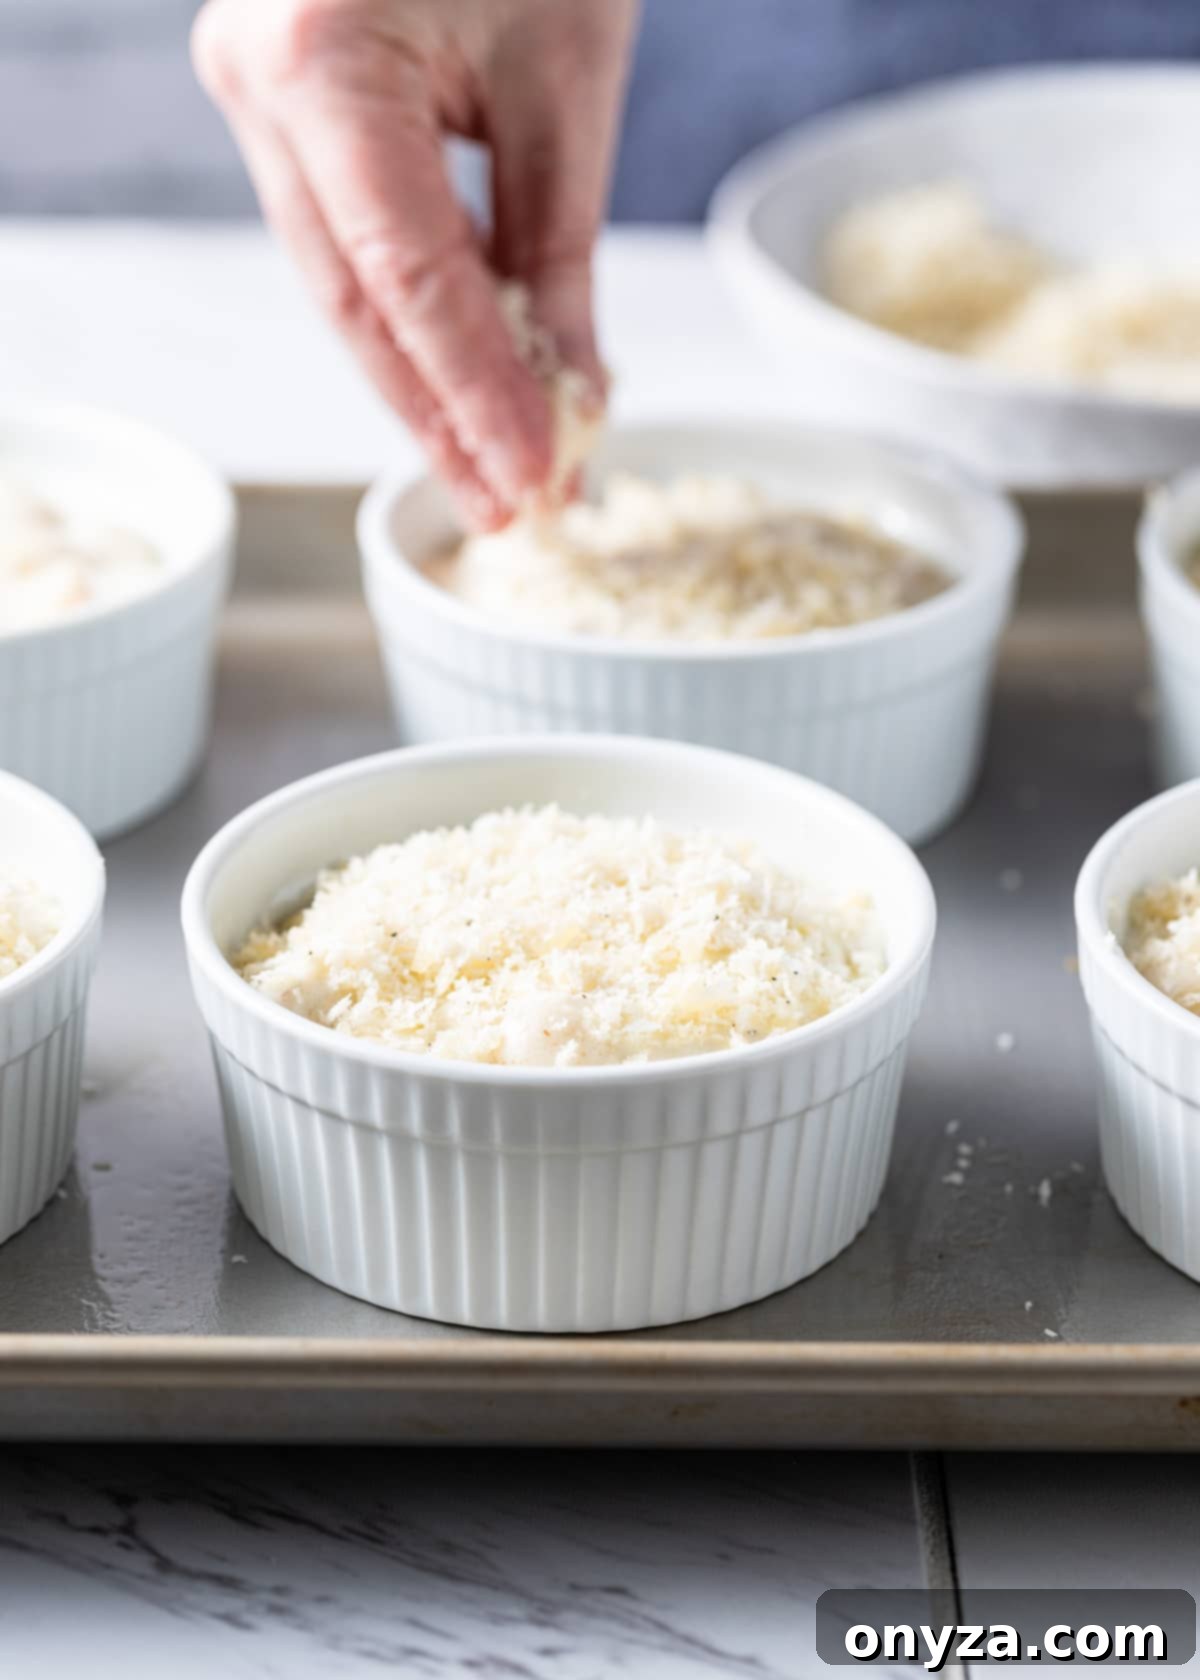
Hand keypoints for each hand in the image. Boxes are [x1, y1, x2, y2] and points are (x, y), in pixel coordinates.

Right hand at [193, 0, 636, 526]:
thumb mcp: (567, 78)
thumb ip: (556, 249)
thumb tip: (571, 395)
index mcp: (322, 59)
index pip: (405, 280)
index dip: (473, 395)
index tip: (536, 479)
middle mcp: (259, 80)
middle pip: (355, 303)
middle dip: (441, 417)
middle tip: (514, 507)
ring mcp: (253, 88)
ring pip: (342, 284)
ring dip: (424, 383)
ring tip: (500, 470)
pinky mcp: (279, 99)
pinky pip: (346, 237)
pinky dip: (411, 314)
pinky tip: (466, 383)